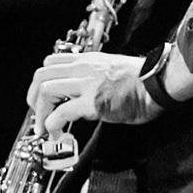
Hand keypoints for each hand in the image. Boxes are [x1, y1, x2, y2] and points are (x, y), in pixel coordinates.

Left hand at [29, 52, 152, 137]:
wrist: (160, 82)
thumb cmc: (145, 79)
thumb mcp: (113, 69)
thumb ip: (95, 77)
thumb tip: (85, 91)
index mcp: (88, 60)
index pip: (51, 62)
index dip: (41, 81)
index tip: (43, 98)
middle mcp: (83, 68)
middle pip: (41, 75)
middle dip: (33, 97)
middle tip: (37, 115)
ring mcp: (87, 85)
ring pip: (46, 91)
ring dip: (40, 112)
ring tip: (44, 128)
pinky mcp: (94, 103)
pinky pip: (62, 112)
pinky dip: (53, 123)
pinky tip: (55, 132)